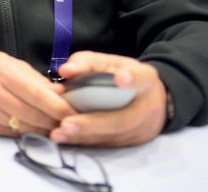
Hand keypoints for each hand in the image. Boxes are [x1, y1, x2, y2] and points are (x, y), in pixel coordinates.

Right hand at [0, 51, 75, 136]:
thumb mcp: (7, 64)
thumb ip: (34, 78)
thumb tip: (61, 92)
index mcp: (3, 71)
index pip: (39, 94)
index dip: (60, 106)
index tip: (76, 112)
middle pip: (35, 113)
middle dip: (56, 120)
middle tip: (70, 123)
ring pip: (27, 126)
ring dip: (45, 129)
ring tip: (56, 127)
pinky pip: (15, 132)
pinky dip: (29, 132)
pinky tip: (37, 129)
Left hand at [51, 51, 166, 146]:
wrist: (147, 97)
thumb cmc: (119, 74)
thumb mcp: (106, 62)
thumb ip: (86, 64)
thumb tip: (65, 71)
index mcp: (145, 79)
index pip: (141, 78)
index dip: (132, 79)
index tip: (120, 78)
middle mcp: (147, 106)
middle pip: (122, 119)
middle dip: (93, 123)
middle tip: (67, 124)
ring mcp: (142, 128)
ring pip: (112, 136)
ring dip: (84, 136)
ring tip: (60, 133)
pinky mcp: (134, 142)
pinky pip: (107, 144)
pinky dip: (85, 141)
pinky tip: (65, 138)